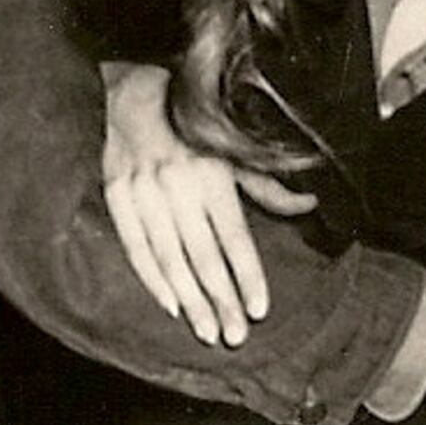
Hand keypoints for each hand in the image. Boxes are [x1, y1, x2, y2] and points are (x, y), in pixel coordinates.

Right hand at [102, 60, 312, 345]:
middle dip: (221, 300)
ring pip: (171, 257)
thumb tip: (308, 204)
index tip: (258, 310)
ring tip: (207, 331)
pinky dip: (151, 277)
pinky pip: (134, 245)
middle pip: (204, 256)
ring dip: (190, 299)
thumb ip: (268, 184)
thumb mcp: (234, 149)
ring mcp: (145, 192)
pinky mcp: (117, 195)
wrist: (134, 88)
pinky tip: (170, 305)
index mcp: (213, 175)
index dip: (247, 276)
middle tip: (234, 337)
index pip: (235, 238)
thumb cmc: (192, 124)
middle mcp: (180, 185)